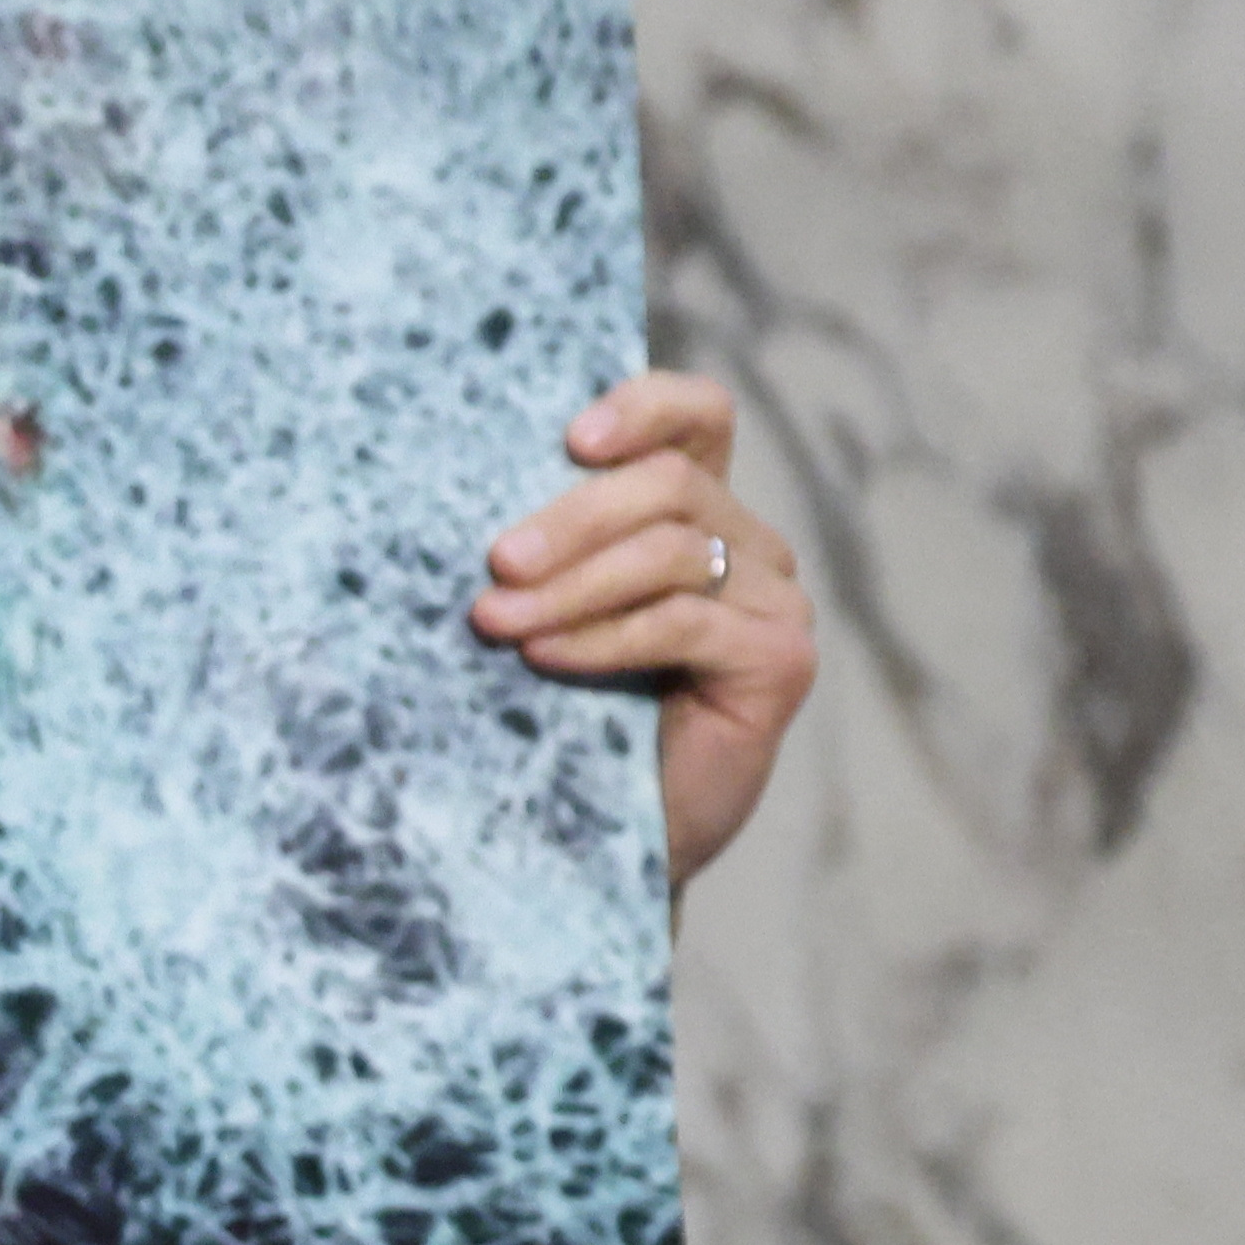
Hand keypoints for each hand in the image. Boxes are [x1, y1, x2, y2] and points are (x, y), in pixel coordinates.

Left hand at [475, 371, 809, 892]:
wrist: (613, 838)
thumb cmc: (572, 719)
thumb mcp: (552, 611)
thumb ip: (546, 549)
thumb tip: (464, 488)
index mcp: (701, 513)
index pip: (698, 417)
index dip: (643, 406)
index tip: (571, 440)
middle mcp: (752, 547)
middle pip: (670, 486)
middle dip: (572, 519)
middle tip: (496, 562)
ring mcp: (776, 601)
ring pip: (673, 552)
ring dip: (572, 585)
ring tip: (497, 620)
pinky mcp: (780, 659)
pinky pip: (684, 622)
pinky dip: (604, 635)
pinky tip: (544, 655)